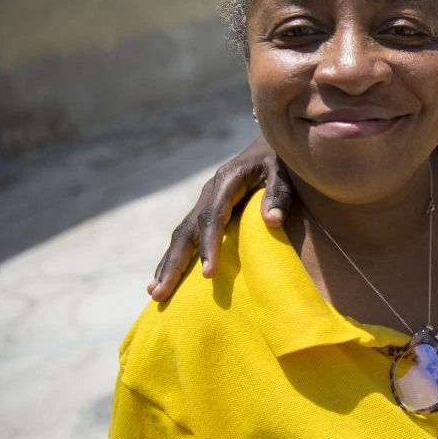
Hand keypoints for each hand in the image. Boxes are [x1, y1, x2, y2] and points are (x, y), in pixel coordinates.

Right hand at [147, 136, 291, 300]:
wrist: (271, 144)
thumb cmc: (281, 159)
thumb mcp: (283, 170)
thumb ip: (279, 193)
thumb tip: (271, 221)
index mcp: (226, 182)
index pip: (212, 218)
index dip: (208, 246)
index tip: (208, 274)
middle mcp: (209, 193)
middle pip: (186, 231)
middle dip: (174, 263)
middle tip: (161, 293)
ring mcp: (205, 202)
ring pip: (182, 236)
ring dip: (168, 265)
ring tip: (154, 294)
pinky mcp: (207, 211)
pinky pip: (188, 236)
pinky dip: (175, 258)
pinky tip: (164, 278)